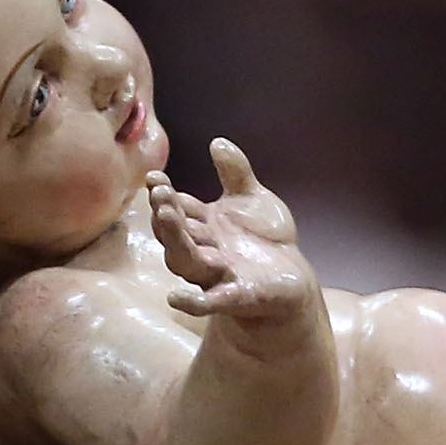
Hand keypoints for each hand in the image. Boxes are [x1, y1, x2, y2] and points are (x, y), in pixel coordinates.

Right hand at [148, 139, 318, 326]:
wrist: (291, 279)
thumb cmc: (264, 238)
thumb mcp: (252, 199)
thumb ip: (235, 173)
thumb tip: (217, 142)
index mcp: (203, 223)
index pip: (178, 207)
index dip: (164, 193)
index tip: (154, 177)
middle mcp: (203, 248)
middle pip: (177, 233)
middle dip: (167, 213)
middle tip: (161, 193)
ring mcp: (216, 274)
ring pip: (186, 261)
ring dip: (175, 242)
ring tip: (166, 217)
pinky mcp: (235, 296)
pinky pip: (208, 302)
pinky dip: (192, 302)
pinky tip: (175, 298)